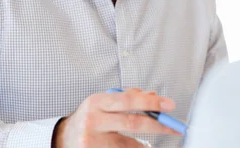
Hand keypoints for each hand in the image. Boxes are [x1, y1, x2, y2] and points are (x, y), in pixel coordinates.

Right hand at [52, 88, 180, 147]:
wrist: (64, 138)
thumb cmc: (90, 116)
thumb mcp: (104, 101)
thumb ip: (128, 98)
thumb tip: (154, 96)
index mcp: (97, 101)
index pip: (128, 100)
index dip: (151, 103)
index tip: (169, 105)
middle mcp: (93, 120)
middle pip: (132, 123)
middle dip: (158, 125)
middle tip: (175, 127)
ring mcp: (92, 141)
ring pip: (129, 144)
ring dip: (146, 143)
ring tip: (151, 142)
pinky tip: (140, 146)